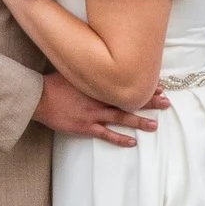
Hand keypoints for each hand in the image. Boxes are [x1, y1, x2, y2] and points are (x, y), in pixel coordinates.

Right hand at [32, 68, 158, 148]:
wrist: (39, 97)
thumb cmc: (55, 83)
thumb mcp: (76, 70)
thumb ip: (92, 69)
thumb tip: (105, 63)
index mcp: (98, 83)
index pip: (125, 83)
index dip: (142, 85)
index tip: (158, 84)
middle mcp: (99, 98)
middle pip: (128, 100)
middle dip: (148, 101)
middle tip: (166, 102)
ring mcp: (93, 114)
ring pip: (121, 118)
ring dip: (139, 121)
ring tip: (155, 125)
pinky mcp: (85, 127)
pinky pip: (106, 135)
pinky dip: (120, 139)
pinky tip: (132, 142)